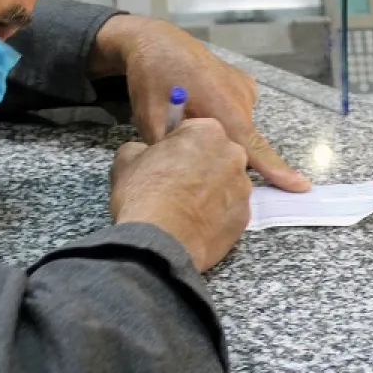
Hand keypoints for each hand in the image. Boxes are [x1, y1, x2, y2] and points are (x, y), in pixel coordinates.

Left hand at [92, 15, 309, 192]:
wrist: (156, 40)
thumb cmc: (151, 77)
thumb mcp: (150, 118)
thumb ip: (170, 149)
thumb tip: (179, 175)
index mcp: (223, 106)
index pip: (254, 147)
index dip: (276, 169)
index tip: (301, 186)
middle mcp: (241, 97)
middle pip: (241, 142)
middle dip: (221, 151)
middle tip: (186, 138)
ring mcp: (245, 88)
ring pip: (238, 128)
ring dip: (219, 132)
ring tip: (187, 116)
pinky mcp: (244, 82)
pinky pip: (238, 113)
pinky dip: (224, 117)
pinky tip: (201, 104)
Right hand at [110, 119, 251, 271]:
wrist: (161, 241)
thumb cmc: (144, 194)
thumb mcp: (127, 159)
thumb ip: (140, 147)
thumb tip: (143, 152)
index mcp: (208, 131)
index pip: (194, 131)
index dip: (178, 146)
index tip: (166, 162)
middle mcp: (234, 154)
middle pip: (216, 156)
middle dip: (200, 166)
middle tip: (176, 185)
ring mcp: (243, 187)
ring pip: (226, 184)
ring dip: (211, 191)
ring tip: (186, 208)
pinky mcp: (245, 216)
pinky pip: (230, 210)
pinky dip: (217, 215)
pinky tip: (197, 223)